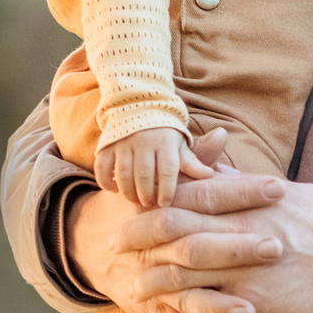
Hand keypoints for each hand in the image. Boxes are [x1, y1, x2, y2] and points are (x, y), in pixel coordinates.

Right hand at [93, 126, 208, 209]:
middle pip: (144, 174)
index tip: (165, 203)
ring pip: (122, 173)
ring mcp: (123, 142)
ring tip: (134, 200)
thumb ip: (194, 162)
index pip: (168, 169)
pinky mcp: (106, 145)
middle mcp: (143, 140)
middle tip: (149, 205)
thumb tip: (211, 176)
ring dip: (128, 191)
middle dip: (146, 194)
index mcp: (165, 141)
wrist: (138, 107)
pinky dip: (107, 182)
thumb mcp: (181, 145)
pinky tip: (114, 189)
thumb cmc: (165, 135)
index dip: (167, 189)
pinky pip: (102, 167)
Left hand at [118, 176, 312, 312]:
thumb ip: (248, 184)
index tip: (131, 207)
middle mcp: (240, 234)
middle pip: (174, 231)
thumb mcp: (293, 194)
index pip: (188, 196)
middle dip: (139, 238)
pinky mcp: (255, 305)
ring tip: (133, 292)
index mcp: (248, 203)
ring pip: (183, 274)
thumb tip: (217, 166)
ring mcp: (245, 270)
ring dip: (152, 283)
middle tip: (115, 245)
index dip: (154, 202)